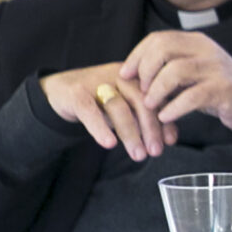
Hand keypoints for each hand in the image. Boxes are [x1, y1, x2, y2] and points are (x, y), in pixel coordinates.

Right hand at [40, 63, 170, 160]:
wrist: (60, 89)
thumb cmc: (101, 100)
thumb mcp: (126, 107)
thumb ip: (146, 117)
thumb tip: (169, 139)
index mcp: (136, 76)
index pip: (156, 98)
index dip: (165, 120)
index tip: (170, 141)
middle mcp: (120, 75)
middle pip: (140, 102)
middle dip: (151, 129)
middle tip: (155, 152)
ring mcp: (97, 82)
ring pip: (118, 108)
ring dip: (131, 134)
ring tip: (138, 155)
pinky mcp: (76, 93)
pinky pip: (90, 112)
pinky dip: (101, 129)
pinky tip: (109, 144)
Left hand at [119, 30, 231, 133]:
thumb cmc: (220, 91)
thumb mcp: (194, 74)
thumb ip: (169, 69)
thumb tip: (133, 74)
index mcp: (197, 42)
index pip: (158, 39)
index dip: (137, 56)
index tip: (125, 75)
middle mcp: (207, 50)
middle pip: (164, 49)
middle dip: (145, 71)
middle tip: (140, 90)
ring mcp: (217, 69)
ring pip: (175, 71)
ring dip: (157, 90)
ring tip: (151, 105)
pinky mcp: (225, 89)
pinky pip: (192, 96)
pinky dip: (174, 108)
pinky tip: (166, 117)